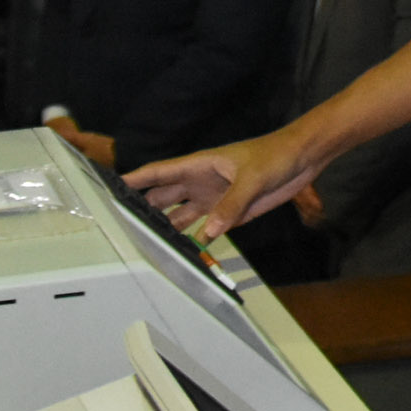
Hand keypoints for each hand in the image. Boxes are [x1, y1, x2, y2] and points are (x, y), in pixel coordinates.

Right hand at [125, 129, 322, 243]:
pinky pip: (205, 229)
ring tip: (141, 247)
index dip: (135, 180)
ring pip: (180, 216)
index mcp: (200, 165)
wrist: (302, 159)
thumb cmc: (275, 156)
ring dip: (165, 229)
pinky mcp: (229, 214)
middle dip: (142, 210)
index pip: (159, 172)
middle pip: (163, 198)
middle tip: (117, 229)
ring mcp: (213, 199)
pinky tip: (180, 255)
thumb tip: (208, 233)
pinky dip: (193, 241)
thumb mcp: (252, 178)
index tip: (108, 190)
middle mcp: (200, 183)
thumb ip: (231, 205)